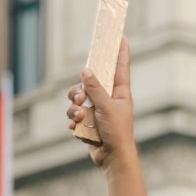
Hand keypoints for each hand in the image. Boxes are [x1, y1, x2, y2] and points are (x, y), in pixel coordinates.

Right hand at [66, 39, 135, 168]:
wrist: (112, 158)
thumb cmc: (117, 133)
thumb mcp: (106, 107)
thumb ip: (95, 88)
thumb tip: (86, 71)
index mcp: (120, 92)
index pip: (120, 67)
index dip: (120, 52)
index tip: (121, 36)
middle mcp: (109, 99)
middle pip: (90, 82)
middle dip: (79, 89)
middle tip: (79, 97)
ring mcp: (97, 111)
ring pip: (78, 100)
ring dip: (74, 109)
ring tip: (80, 118)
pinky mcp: (88, 123)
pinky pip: (75, 116)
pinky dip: (74, 122)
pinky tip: (79, 129)